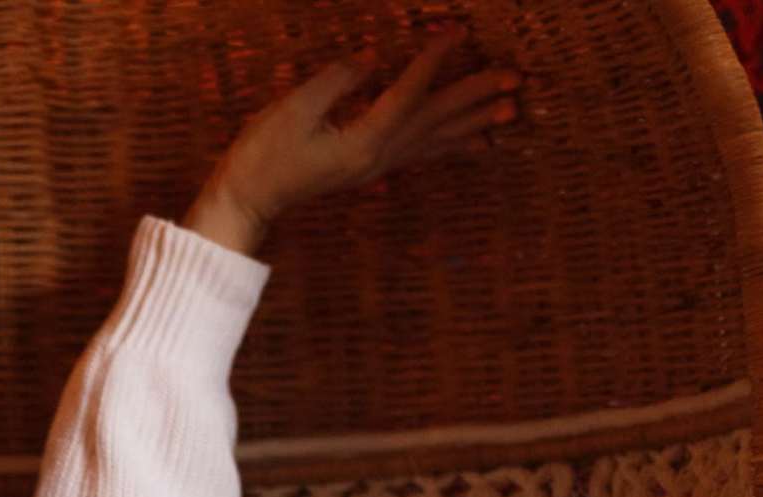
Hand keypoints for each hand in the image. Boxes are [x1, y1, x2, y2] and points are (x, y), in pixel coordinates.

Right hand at [188, 34, 523, 253]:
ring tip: (510, 109)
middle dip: (475, 96)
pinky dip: (453, 145)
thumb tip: (371, 59)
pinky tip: (477, 141)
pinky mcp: (372, 167)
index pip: (407, 94)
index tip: (458, 31)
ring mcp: (378, 166)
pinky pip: (424, 154)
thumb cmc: (263, 154)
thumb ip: (334, 82)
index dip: (434, 60)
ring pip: (437, 140)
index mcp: (362, 140)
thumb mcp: (292, 110)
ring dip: (475, 123)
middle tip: (514, 78)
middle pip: (435, 120)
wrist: (247, 200)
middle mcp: (379, 156)